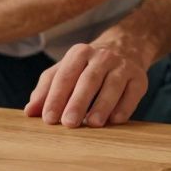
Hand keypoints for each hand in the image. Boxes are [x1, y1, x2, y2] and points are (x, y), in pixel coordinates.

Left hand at [24, 42, 148, 126]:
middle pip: (89, 80)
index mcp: (79, 53)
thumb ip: (47, 88)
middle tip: (68, 123)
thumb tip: (30, 111)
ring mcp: (123, 66)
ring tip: (93, 124)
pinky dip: (124, 107)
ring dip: (102, 105)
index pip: (65, 75)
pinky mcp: (140, 77)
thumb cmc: (88, 66)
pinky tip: (115, 120)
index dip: (56, 97)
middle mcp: (102, 56)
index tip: (48, 118)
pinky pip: (132, 93)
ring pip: (112, 85)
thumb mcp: (66, 69)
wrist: (127, 47)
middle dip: (78, 102)